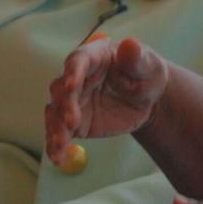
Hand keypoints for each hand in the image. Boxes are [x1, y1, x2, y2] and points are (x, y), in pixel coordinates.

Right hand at [43, 36, 169, 166]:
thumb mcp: (148, 66)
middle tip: (71, 122)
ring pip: (55, 112)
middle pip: (61, 89)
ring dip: (54, 127)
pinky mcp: (73, 122)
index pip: (77, 60)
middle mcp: (76, 77)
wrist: (146, 100)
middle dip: (64, 105)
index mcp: (93, 56)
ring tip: (60, 144)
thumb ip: (137, 58)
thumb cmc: (146, 75)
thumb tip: (130, 44)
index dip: (73, 72)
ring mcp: (72, 100)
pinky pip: (60, 133)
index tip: (72, 85)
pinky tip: (58, 158)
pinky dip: (56, 145)